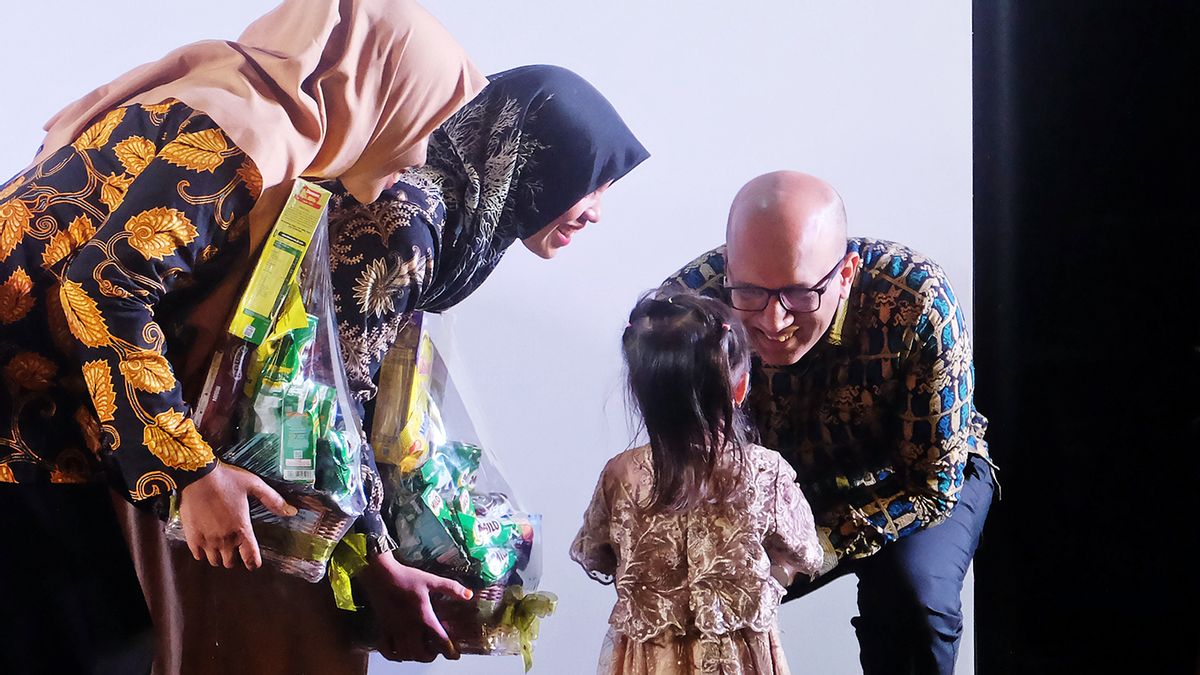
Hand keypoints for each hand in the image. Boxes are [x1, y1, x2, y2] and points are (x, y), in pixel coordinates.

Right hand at [178, 462, 295, 569]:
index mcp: (241, 528)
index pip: (250, 556)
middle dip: (234, 558)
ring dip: (219, 556)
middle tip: (234, 549)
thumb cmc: (227, 479)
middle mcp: (225, 538)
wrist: (197, 476)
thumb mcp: (254, 485)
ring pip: (214, 561)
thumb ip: (272, 500)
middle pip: (230, 562)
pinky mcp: (192, 537)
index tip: (254, 564)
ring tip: (220, 546)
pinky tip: (205, 542)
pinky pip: (198, 555)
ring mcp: (207, 539)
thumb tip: (292, 511)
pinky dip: (202, 552)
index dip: (253, 563)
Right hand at [358, 553, 473, 661]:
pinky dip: (394, 655)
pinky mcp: (383, 628)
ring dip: (414, 656)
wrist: (380, 574)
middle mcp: (408, 628)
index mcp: (423, 617)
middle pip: (421, 654)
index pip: (439, 640)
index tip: (455, 656)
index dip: (449, 651)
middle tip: (436, 651)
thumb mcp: (431, 580)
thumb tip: (469, 594)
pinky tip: (400, 652)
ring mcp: (394, 630)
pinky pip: (386, 650)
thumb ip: (451, 588)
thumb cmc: (406, 577)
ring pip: (405, 654)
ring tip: (421, 651)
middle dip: (431, 656)